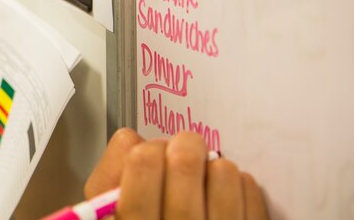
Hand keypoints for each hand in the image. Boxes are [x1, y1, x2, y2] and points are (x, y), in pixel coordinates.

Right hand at [84, 128, 267, 219]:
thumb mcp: (104, 215)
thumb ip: (109, 175)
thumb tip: (137, 142)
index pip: (143, 161)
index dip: (148, 148)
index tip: (152, 155)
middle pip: (186, 161)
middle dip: (184, 145)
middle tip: (183, 150)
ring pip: (222, 171)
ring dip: (212, 166)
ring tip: (204, 181)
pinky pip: (249, 190)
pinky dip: (237, 184)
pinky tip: (221, 198)